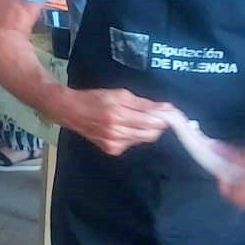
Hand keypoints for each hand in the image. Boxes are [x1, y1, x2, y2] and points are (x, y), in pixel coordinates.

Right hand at [62, 88, 176, 155]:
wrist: (71, 112)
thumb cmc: (95, 99)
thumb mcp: (119, 94)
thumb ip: (143, 104)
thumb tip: (165, 108)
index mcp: (118, 115)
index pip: (151, 121)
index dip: (164, 117)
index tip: (172, 112)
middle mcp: (117, 132)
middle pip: (150, 133)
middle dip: (158, 124)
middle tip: (160, 115)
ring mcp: (114, 144)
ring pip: (143, 139)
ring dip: (146, 129)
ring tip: (138, 118)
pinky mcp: (112, 150)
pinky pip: (132, 143)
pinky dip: (134, 135)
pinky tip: (126, 127)